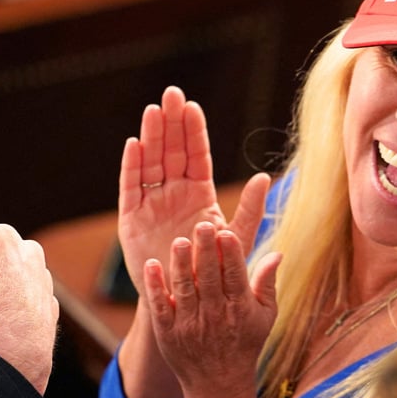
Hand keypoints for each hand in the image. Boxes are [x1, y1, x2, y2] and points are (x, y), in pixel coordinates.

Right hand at [118, 86, 271, 301]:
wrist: (186, 303)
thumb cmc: (213, 271)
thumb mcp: (236, 239)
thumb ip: (251, 210)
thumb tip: (265, 177)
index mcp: (199, 194)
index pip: (196, 156)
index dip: (193, 132)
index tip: (193, 106)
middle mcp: (174, 194)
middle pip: (171, 152)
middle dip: (171, 123)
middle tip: (171, 94)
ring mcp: (152, 204)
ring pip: (151, 163)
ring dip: (151, 137)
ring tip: (153, 110)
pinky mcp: (131, 220)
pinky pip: (131, 188)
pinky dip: (132, 167)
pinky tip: (134, 144)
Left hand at [144, 222, 280, 397]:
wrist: (218, 384)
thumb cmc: (245, 343)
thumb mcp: (265, 316)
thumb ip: (267, 283)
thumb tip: (278, 253)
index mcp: (240, 309)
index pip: (235, 276)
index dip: (231, 255)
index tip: (226, 232)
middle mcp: (214, 316)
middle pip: (209, 278)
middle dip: (206, 251)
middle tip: (202, 224)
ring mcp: (189, 325)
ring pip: (184, 289)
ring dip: (181, 264)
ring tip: (179, 240)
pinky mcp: (167, 332)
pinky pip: (160, 306)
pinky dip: (155, 286)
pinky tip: (152, 265)